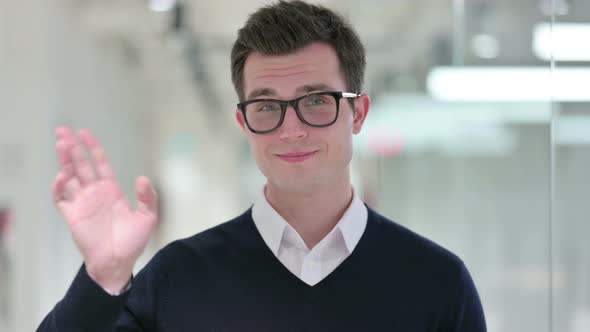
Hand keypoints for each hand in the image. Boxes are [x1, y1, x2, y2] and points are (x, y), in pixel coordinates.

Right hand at [52, 127, 158, 291]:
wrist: (117, 262)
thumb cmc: (132, 242)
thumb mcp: (148, 217)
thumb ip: (148, 197)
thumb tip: (142, 178)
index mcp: (111, 190)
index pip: (100, 163)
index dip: (93, 148)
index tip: (85, 133)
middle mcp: (94, 193)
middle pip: (80, 165)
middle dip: (72, 148)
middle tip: (63, 131)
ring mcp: (82, 202)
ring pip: (69, 176)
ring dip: (64, 161)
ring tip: (60, 143)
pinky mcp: (72, 215)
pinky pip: (61, 197)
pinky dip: (59, 185)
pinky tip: (64, 175)